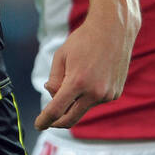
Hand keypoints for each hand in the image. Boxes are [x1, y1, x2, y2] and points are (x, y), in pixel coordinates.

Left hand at [34, 9, 136, 130]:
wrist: (113, 30)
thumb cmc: (83, 40)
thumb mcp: (61, 56)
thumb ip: (54, 79)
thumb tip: (52, 96)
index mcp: (77, 82)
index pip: (56, 110)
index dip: (45, 120)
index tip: (38, 125)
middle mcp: (94, 92)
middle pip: (71, 119)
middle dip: (57, 122)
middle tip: (49, 120)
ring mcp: (107, 95)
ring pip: (83, 108)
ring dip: (75, 101)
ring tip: (77, 74)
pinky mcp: (115, 94)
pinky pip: (95, 101)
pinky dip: (88, 95)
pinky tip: (91, 75)